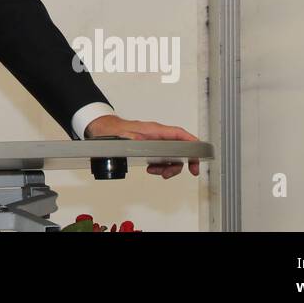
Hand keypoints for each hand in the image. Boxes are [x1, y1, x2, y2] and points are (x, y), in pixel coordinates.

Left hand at [83, 115, 200, 178]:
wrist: (104, 129)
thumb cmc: (114, 130)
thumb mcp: (123, 135)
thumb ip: (133, 138)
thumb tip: (140, 141)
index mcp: (154, 130)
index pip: (179, 134)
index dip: (192, 144)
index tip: (199, 155)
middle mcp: (157, 135)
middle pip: (180, 148)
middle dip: (183, 162)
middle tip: (185, 172)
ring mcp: (155, 141)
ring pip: (172, 155)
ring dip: (169, 167)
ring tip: (159, 173)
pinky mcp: (151, 147)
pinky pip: (163, 158)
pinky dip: (161, 166)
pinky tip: (153, 170)